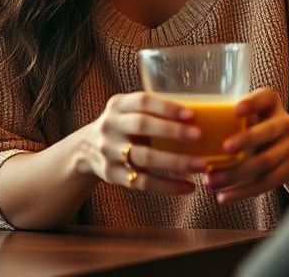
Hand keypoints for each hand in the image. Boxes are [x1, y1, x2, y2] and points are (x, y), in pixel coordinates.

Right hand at [76, 92, 209, 194]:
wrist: (86, 149)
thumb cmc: (123, 127)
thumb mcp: (128, 111)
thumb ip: (153, 111)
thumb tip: (202, 114)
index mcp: (117, 105)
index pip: (142, 101)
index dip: (167, 107)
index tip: (191, 114)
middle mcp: (111, 126)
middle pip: (142, 126)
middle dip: (172, 131)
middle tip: (199, 136)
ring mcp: (109, 152)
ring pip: (144, 158)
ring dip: (175, 162)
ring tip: (201, 165)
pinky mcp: (113, 175)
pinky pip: (142, 183)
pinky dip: (167, 186)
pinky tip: (188, 187)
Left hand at [203, 87, 288, 204]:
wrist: (284, 146)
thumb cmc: (249, 126)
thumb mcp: (243, 115)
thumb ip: (222, 118)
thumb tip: (181, 126)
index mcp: (270, 103)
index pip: (265, 97)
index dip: (252, 103)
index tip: (235, 110)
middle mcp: (283, 123)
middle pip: (269, 131)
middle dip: (246, 140)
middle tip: (224, 148)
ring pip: (265, 161)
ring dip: (237, 173)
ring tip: (210, 181)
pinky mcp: (287, 170)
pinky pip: (266, 183)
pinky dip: (243, 191)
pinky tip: (223, 196)